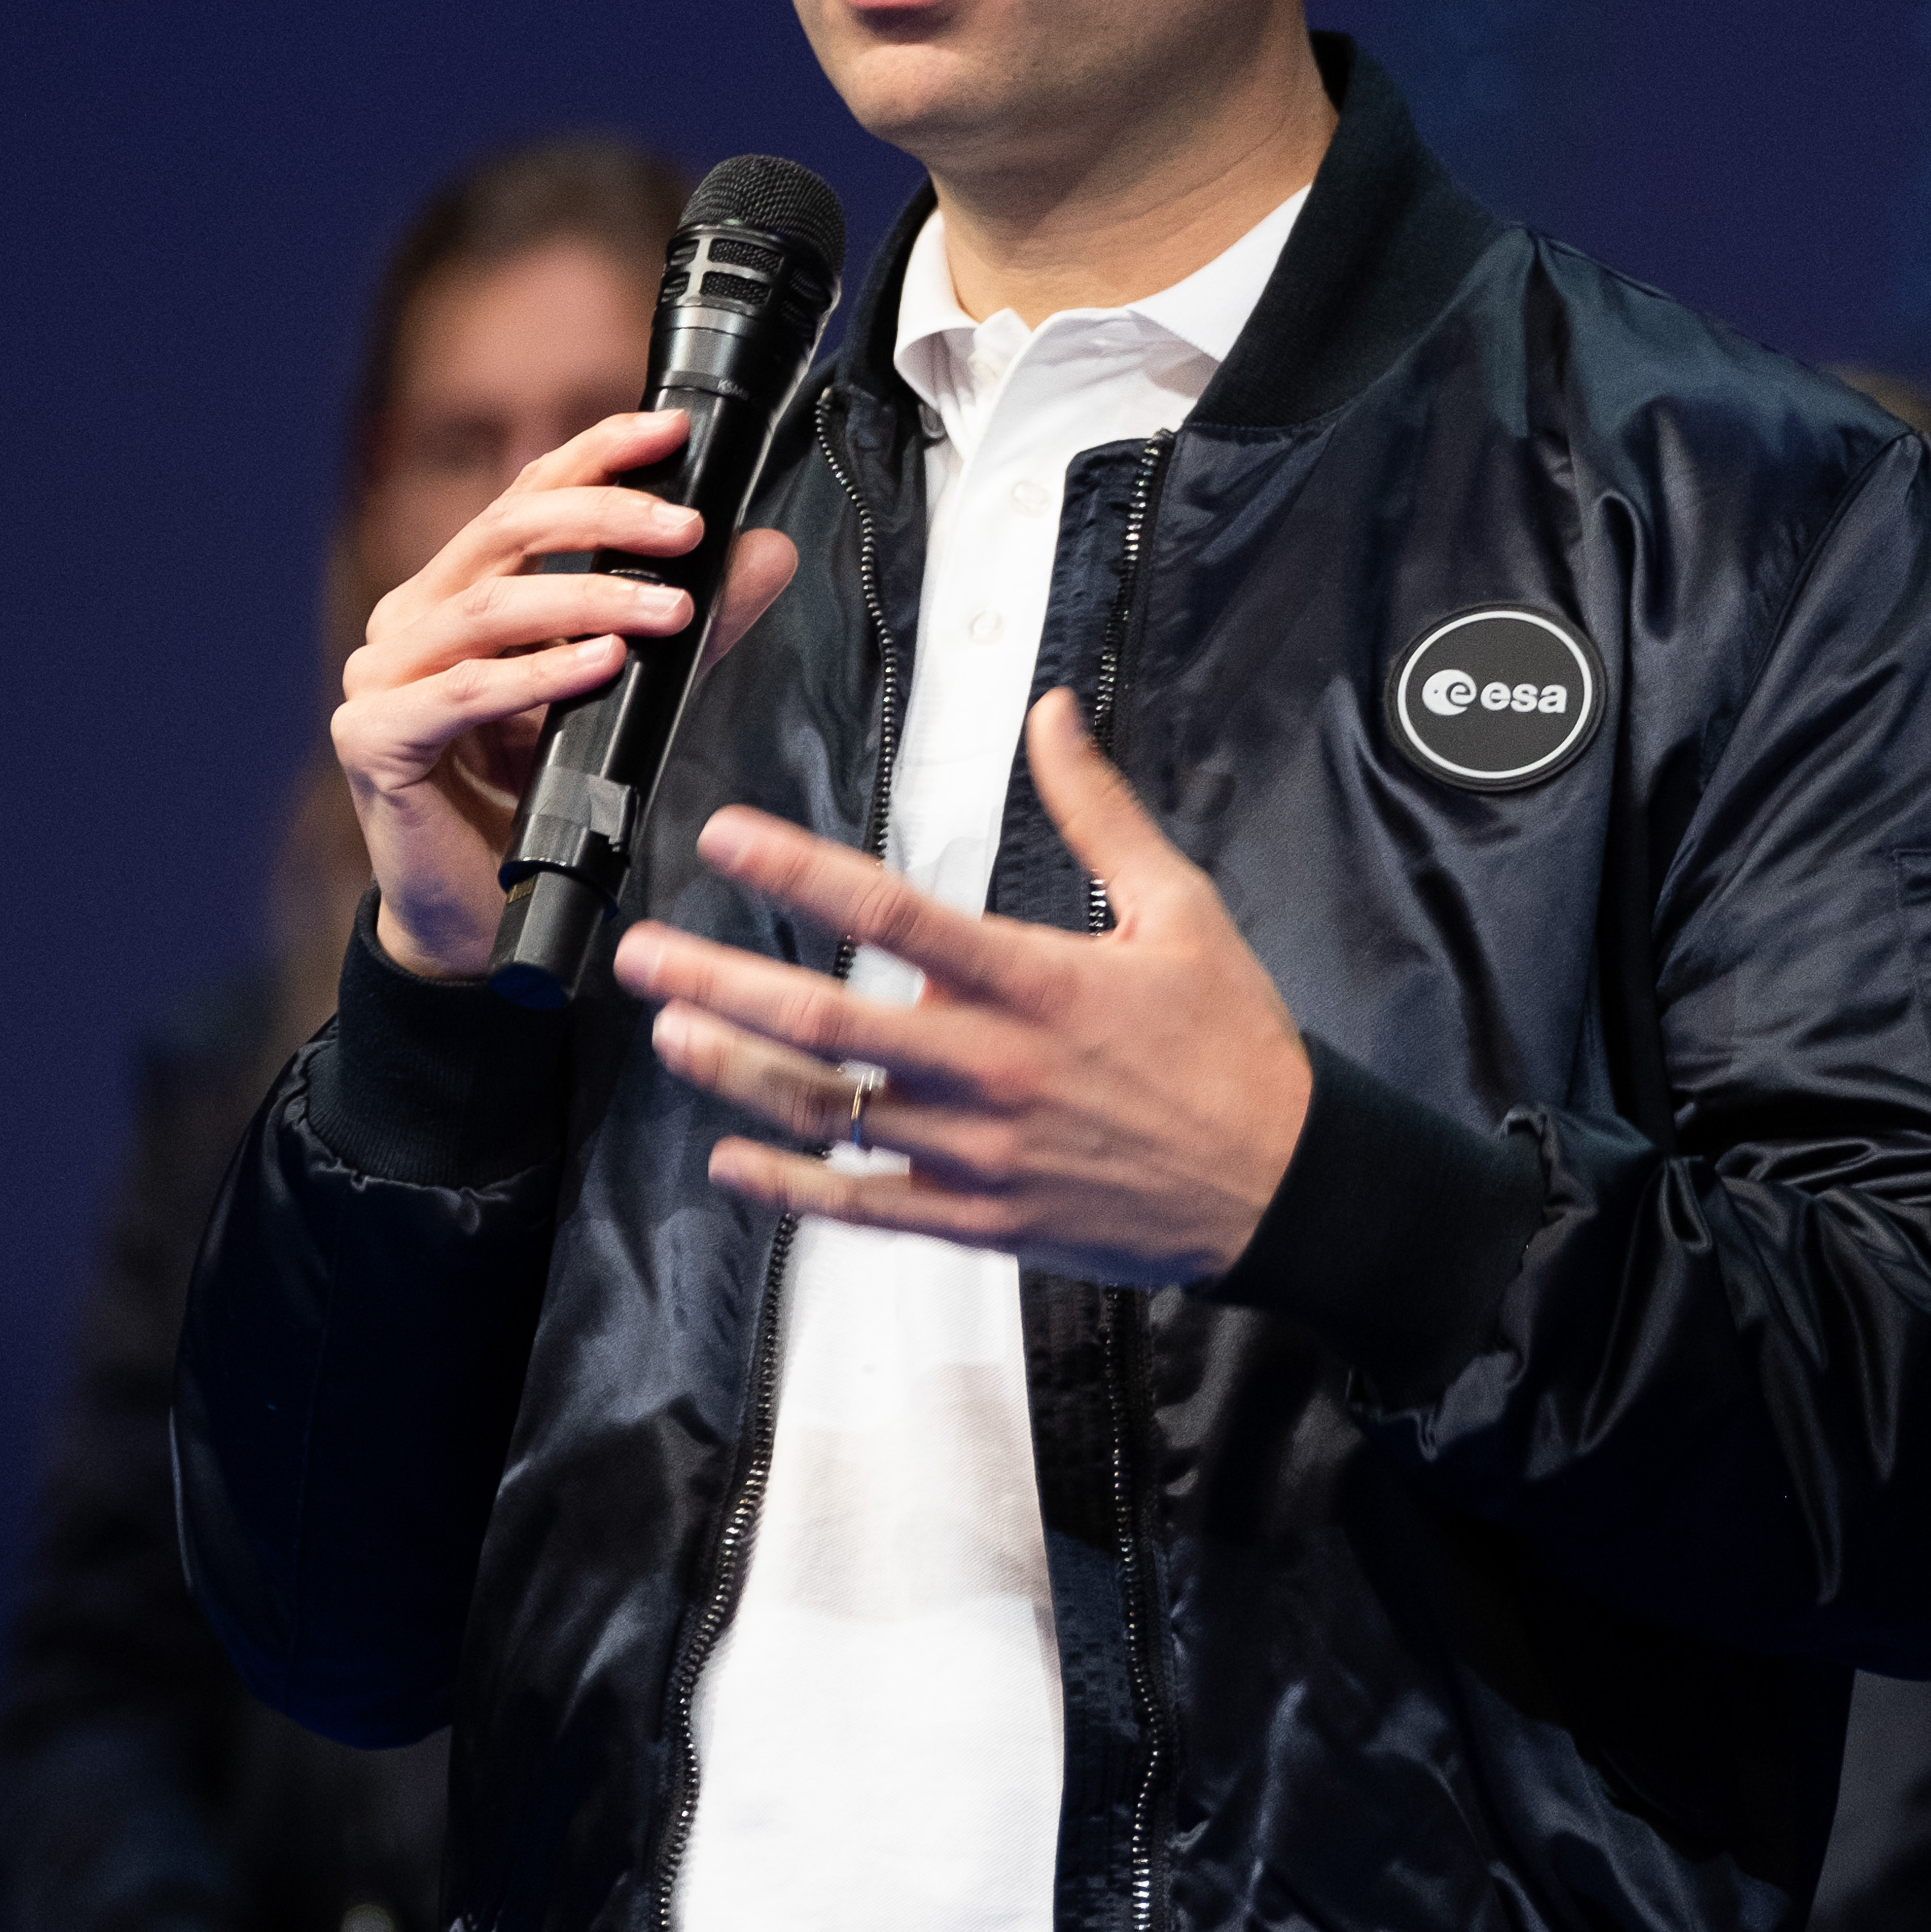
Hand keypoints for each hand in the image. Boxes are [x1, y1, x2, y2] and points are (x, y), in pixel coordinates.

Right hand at [336, 408, 797, 978]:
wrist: (479, 920)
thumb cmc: (539, 800)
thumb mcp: (624, 697)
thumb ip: (686, 626)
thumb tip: (766, 552)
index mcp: (457, 592)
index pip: (526, 496)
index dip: (596, 454)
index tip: (671, 431)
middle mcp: (409, 620)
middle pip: (505, 531)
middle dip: (605, 518)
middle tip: (689, 531)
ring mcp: (380, 677)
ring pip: (489, 607)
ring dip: (588, 598)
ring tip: (669, 607)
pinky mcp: (372, 739)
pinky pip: (463, 693)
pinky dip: (538, 675)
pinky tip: (602, 666)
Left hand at [617, 687, 1312, 1284]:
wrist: (1288, 1187)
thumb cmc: (1232, 1041)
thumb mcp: (1180, 908)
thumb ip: (1099, 809)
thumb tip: (1049, 712)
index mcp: (1035, 980)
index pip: (893, 911)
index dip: (799, 872)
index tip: (724, 836)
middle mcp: (992, 1065)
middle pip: (829, 1019)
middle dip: (723, 982)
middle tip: (643, 955)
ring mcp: (981, 1151)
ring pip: (831, 1112)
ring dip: (739, 1072)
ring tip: (670, 1034)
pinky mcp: (984, 1219)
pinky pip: (867, 1206)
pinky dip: (791, 1188)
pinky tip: (730, 1159)